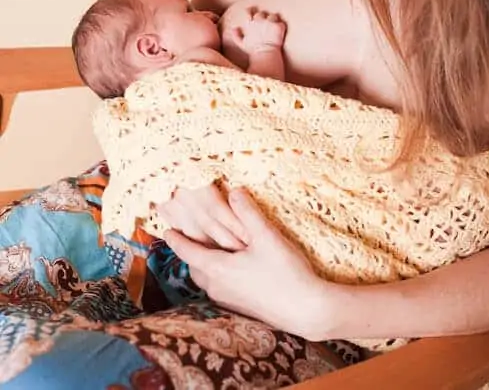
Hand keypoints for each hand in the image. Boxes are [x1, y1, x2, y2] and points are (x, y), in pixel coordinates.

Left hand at [163, 190, 326, 338]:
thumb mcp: (267, 237)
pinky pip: (219, 288)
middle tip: (188, 236)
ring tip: (210, 249)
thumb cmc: (286, 273)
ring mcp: (229, 300)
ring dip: (204, 265)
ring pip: (207, 279)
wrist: (307, 311)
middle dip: (190, 252)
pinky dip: (217, 275)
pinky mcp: (241, 308)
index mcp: (218, 269)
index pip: (188, 253)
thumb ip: (248, 212)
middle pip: (195, 268)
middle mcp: (218, 287)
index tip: (166, 231)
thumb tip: (233, 191)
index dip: (176, 241)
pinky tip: (232, 268)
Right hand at [232, 9, 286, 54]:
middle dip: (264, 18)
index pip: (250, 11)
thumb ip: (236, 35)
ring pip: (273, 16)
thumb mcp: (241, 44)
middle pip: (263, 13)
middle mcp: (260, 20)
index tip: (254, 14)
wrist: (264, 55)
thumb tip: (234, 28)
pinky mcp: (278, 27)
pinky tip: (280, 33)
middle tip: (267, 26)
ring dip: (274, 21)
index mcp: (251, 23)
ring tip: (274, 29)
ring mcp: (269, 23)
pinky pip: (281, 23)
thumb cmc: (253, 51)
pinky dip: (281, 28)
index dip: (252, 11)